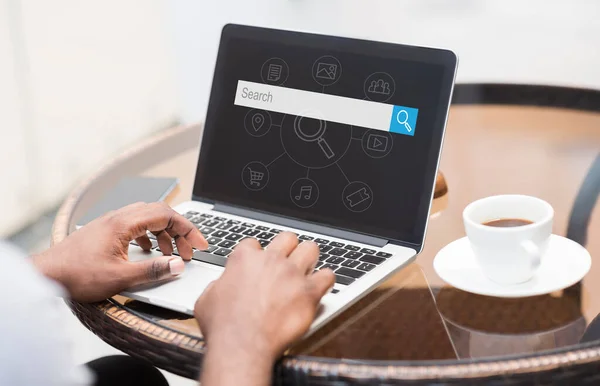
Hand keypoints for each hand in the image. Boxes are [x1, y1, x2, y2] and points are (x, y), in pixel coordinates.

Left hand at [32, 202, 207, 301]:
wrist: (46, 274)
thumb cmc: (77, 275)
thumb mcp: (121, 277)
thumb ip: (153, 270)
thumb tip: (178, 265)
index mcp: (125, 223)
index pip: (167, 215)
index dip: (188, 229)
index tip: (200, 244)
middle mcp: (119, 217)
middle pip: (160, 212)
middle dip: (179, 231)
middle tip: (189, 251)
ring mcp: (111, 222)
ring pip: (147, 218)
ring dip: (164, 234)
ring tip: (171, 254)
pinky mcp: (105, 231)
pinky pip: (135, 225)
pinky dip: (149, 236)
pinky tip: (148, 252)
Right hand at [194, 233, 334, 362]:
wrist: (241, 345)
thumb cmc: (223, 326)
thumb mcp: (206, 300)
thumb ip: (217, 286)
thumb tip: (220, 286)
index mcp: (245, 259)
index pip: (254, 243)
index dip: (257, 255)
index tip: (258, 266)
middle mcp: (271, 261)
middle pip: (287, 238)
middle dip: (288, 248)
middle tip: (287, 262)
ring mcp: (292, 274)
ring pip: (311, 248)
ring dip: (309, 258)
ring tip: (307, 269)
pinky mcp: (309, 292)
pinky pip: (328, 275)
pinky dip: (325, 280)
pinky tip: (320, 287)